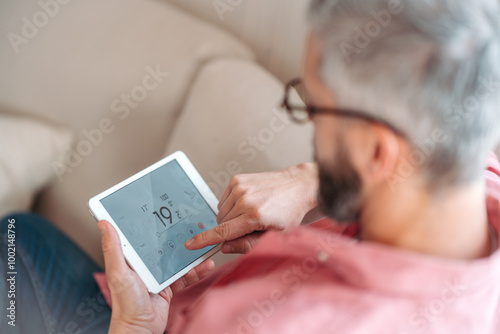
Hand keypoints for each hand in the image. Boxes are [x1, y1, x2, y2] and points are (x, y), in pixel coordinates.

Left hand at [98, 220, 214, 333]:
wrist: (140, 330)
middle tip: (190, 224)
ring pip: (177, 259)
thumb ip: (113, 249)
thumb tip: (104, 223)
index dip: (149, 222)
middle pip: (163, 245)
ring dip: (191, 253)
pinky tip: (206, 265)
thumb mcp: (119, 272)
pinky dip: (196, 271)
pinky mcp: (169, 286)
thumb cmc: (126, 304)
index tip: (160, 208)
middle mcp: (144, 264)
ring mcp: (157, 275)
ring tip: (204, 244)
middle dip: (177, 236)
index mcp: (131, 258)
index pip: (140, 235)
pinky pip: (185, 275)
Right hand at [185, 163, 317, 253]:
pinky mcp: (237, 180)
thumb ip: (247, 244)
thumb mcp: (274, 236)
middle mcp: (245, 200)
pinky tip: (247, 204)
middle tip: (250, 228)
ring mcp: (240, 187)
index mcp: (255, 216)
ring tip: (251, 214)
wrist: (297, 186)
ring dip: (230, 218)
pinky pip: (223, 200)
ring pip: (221, 212)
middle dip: (230, 230)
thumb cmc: (290, 212)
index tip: (190, 244)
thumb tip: (225, 246)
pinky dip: (231, 206)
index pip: (223, 231)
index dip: (204, 240)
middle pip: (221, 223)